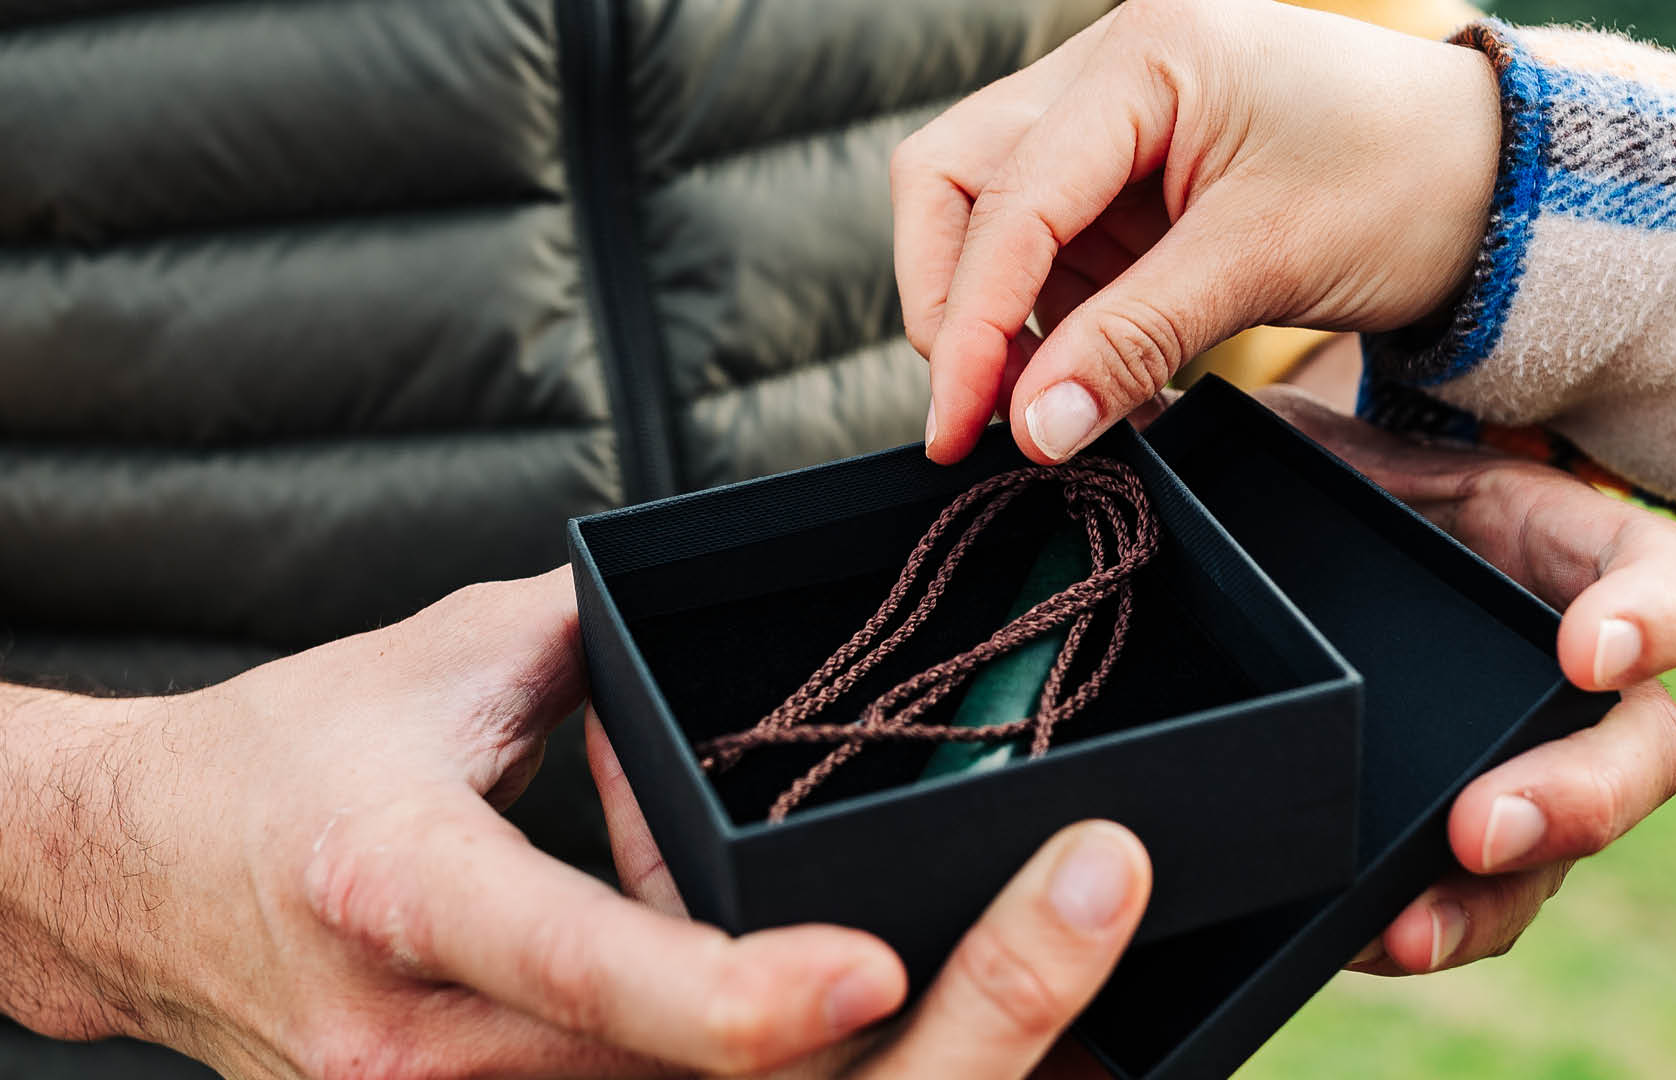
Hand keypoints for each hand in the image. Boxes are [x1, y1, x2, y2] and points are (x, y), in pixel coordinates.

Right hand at [0, 567, 1146, 1077]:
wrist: (132, 882)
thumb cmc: (283, 760)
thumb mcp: (446, 664)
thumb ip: (611, 647)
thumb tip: (768, 630)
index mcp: (397, 885)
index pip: (579, 958)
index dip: (730, 987)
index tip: (870, 968)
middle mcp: (413, 1039)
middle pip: (670, 1078)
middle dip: (862, 1045)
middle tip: (1052, 980)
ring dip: (827, 1064)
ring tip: (991, 989)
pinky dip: (741, 1069)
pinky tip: (835, 1014)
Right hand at [892, 0, 1499, 464]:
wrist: (1491, 178)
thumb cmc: (1404, 183)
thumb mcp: (1263, 263)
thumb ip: (1131, 342)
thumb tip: (1032, 430)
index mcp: (1145, 55)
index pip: (1009, 198)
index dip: (968, 323)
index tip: (958, 426)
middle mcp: (1108, 68)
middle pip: (955, 179)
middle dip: (952, 301)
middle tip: (977, 411)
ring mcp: (1111, 117)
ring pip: (986, 214)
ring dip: (998, 318)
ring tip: (1052, 406)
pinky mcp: (1125, 172)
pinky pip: (1046, 246)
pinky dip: (1049, 318)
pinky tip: (1087, 376)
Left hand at [1139, 386, 1675, 974]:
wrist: (1235, 564)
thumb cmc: (1269, 486)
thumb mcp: (1257, 442)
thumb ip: (1221, 430)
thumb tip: (1115, 414)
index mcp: (1528, 539)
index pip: (1653, 568)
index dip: (1654, 613)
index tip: (1592, 655)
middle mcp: (1544, 655)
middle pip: (1639, 743)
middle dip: (1581, 794)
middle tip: (1481, 826)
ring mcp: (1507, 750)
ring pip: (1561, 845)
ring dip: (1499, 894)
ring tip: (1410, 926)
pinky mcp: (1448, 823)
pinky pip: (1472, 900)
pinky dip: (1431, 928)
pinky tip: (1360, 940)